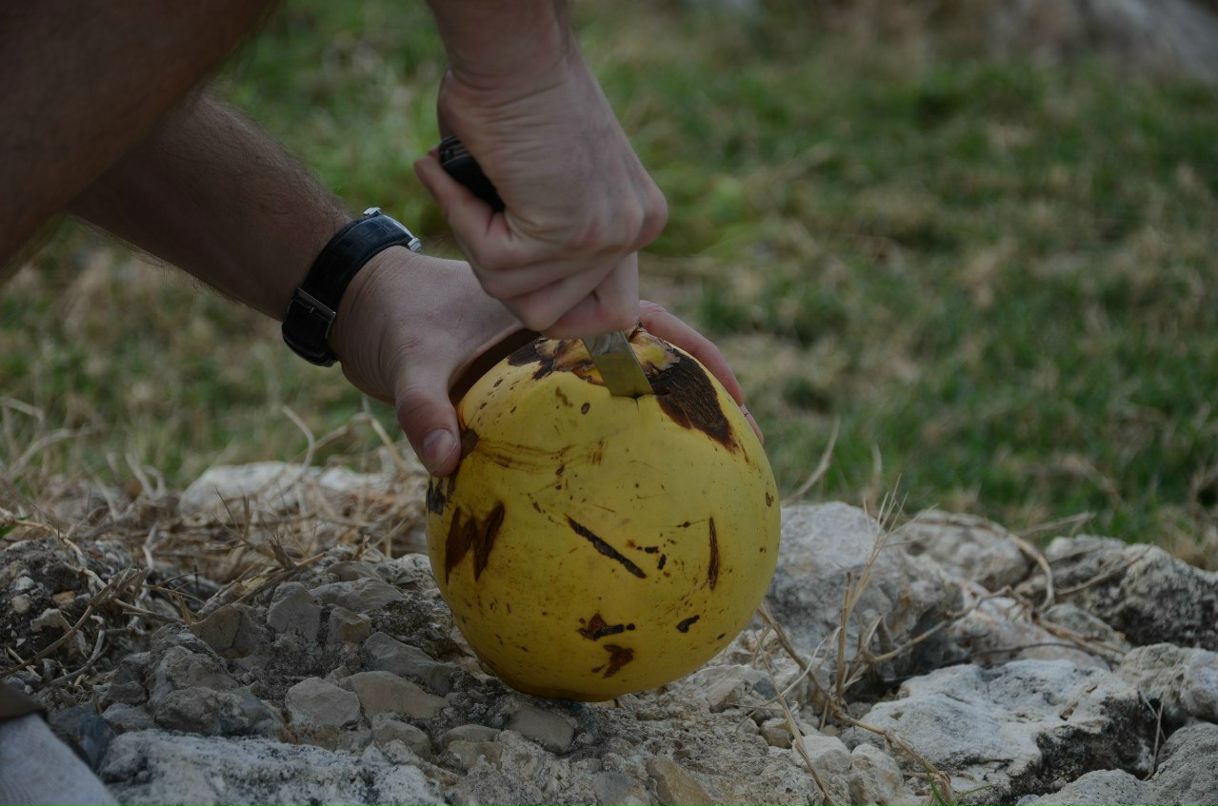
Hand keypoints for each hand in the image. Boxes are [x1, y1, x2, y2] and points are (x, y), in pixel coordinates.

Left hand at [331, 256, 759, 476]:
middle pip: (657, 359)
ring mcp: (558, 360)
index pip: (650, 327)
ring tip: (708, 473)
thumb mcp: (408, 363)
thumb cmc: (398, 325)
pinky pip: (588, 412)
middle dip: (703, 395)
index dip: (699, 359)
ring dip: (668, 415)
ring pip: (629, 385)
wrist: (370, 307)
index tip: (738, 396)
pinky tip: (625, 488)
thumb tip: (446, 460)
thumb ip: (422, 408)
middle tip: (745, 444)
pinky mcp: (539, 384)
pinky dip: (617, 436)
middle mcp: (571, 332)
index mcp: (561, 313)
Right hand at [414, 47, 665, 337]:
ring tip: (465, 183)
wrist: (507, 48)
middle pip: (558, 316)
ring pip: (517, 297)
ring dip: (474, 242)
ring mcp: (607, 234)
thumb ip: (546, 237)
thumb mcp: (545, 186)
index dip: (556, 304)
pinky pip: (495, 266)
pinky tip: (453, 173)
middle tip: (480, 215)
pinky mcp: (569, 231)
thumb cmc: (508, 98)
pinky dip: (460, 219)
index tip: (515, 267)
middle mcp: (635, 230)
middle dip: (503, 276)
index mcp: (637, 219)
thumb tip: (516, 288)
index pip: (611, 311)